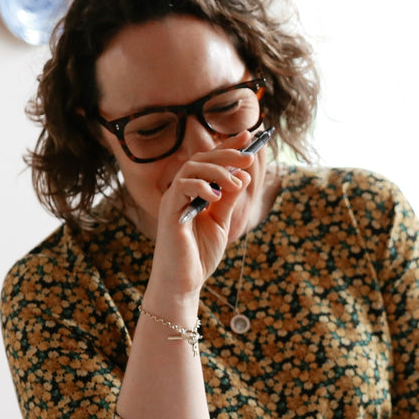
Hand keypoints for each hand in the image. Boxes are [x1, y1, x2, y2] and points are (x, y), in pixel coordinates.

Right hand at [150, 138, 258, 293]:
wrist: (183, 282)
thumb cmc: (199, 255)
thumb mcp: (221, 223)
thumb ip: (229, 199)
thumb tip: (242, 175)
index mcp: (193, 192)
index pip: (210, 162)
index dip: (228, 146)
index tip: (249, 136)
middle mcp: (181, 191)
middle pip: (200, 160)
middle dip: (226, 154)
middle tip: (248, 156)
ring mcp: (173, 200)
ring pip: (191, 169)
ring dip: (217, 171)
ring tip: (236, 182)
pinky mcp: (169, 211)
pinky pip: (182, 188)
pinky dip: (201, 187)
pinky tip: (216, 196)